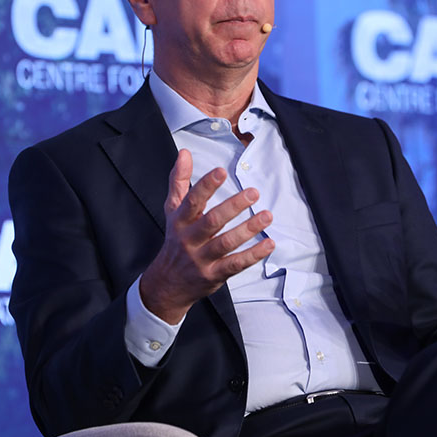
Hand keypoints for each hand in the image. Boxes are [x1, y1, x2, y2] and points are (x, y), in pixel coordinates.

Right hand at [139, 149, 274, 323]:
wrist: (168, 283)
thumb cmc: (176, 240)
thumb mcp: (172, 210)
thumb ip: (179, 181)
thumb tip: (184, 153)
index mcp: (180, 220)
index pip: (192, 200)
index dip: (206, 185)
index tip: (221, 171)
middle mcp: (189, 239)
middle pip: (212, 221)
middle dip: (233, 206)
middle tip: (253, 192)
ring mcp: (202, 258)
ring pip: (226, 243)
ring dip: (248, 229)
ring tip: (267, 215)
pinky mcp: (214, 275)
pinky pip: (235, 264)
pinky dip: (253, 254)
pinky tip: (269, 243)